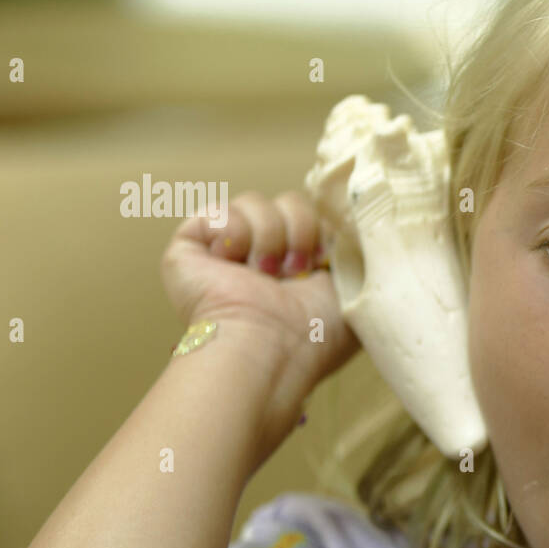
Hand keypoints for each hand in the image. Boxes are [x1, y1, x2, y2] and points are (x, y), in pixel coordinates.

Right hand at [160, 190, 359, 389]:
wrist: (270, 346)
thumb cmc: (315, 333)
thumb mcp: (357, 289)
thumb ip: (358, 253)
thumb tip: (354, 223)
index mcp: (299, 265)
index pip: (314, 214)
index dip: (321, 229)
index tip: (324, 260)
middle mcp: (261, 256)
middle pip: (289, 201)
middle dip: (299, 232)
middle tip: (293, 273)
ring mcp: (224, 251)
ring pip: (254, 201)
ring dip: (269, 238)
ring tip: (264, 275)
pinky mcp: (190, 247)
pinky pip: (218, 211)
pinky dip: (232, 234)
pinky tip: (232, 264)